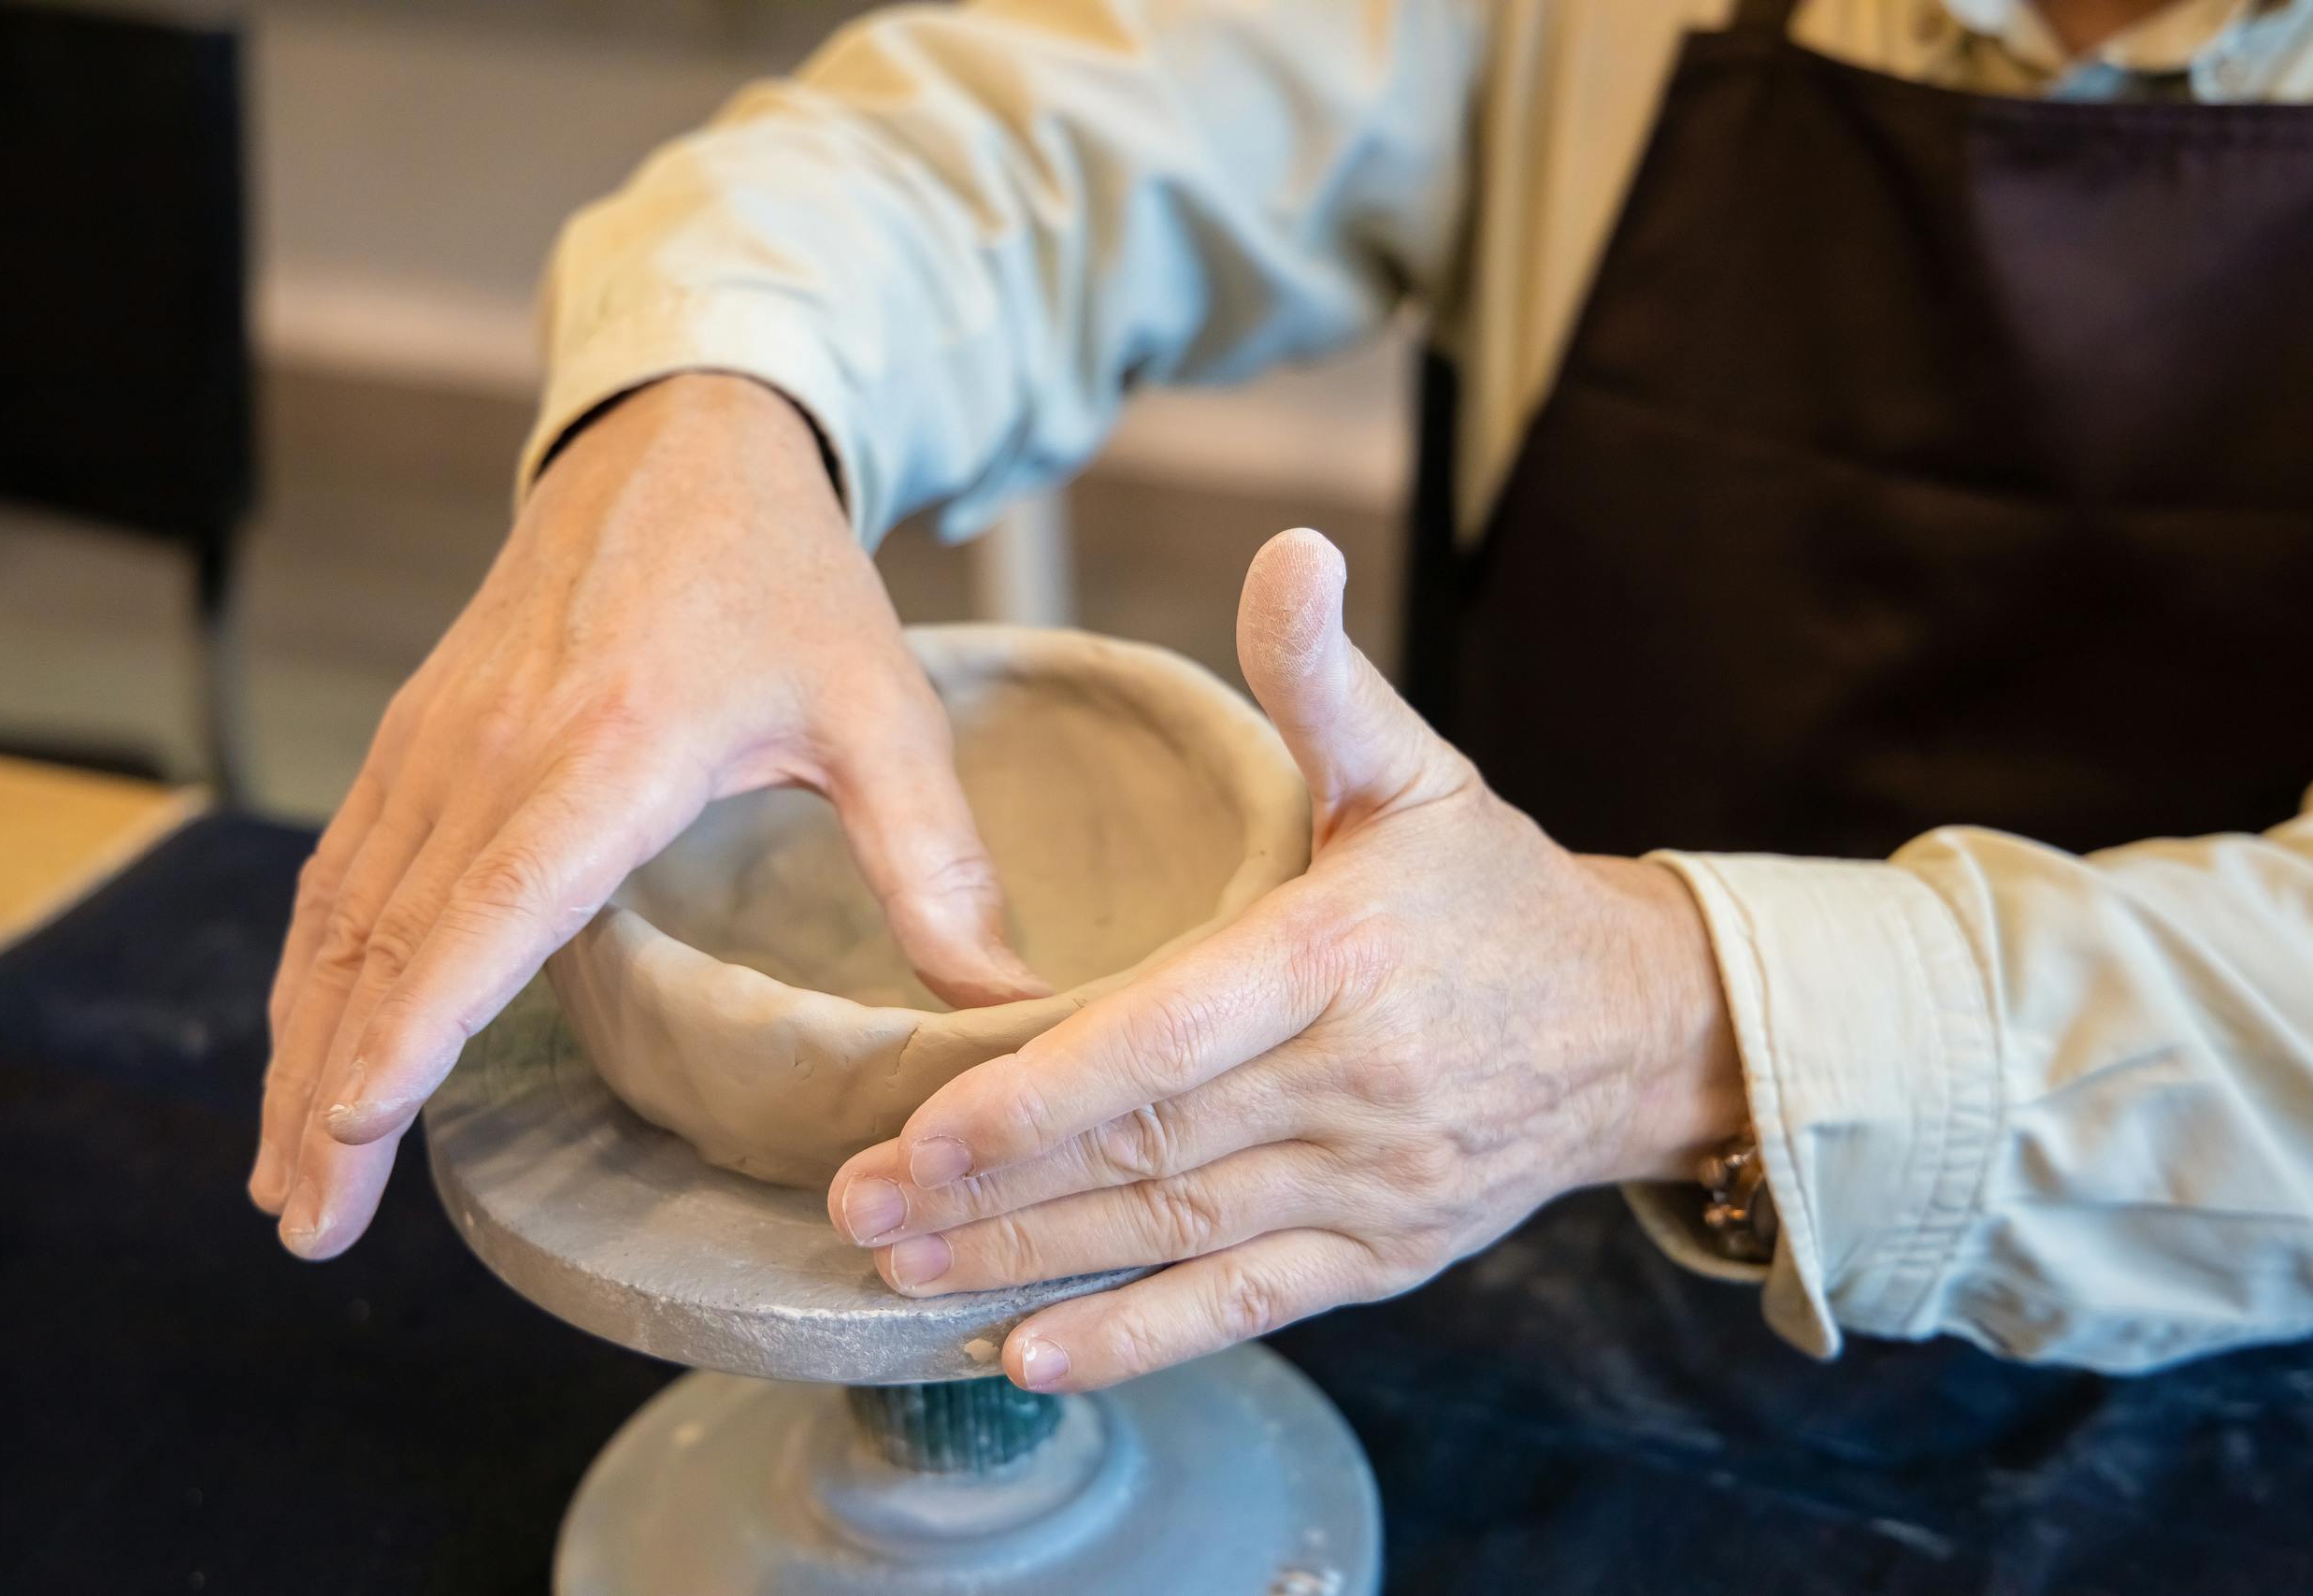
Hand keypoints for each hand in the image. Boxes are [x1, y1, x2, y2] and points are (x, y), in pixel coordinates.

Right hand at [252, 374, 1047, 1258]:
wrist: (683, 439)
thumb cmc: (786, 577)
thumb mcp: (883, 710)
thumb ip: (937, 864)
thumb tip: (1008, 1008)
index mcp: (612, 746)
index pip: (488, 905)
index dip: (414, 1022)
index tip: (351, 1125)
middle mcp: (498, 745)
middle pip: (387, 938)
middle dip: (328, 1091)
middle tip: (304, 1224)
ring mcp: (440, 735)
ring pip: (342, 912)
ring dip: (300, 1045)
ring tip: (284, 1179)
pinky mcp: (419, 732)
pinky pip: (342, 866)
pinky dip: (314, 969)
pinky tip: (305, 1045)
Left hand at [827, 528, 1743, 1390]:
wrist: (1634, 1027)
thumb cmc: (1490, 891)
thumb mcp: (1414, 768)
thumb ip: (1322, 677)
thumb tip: (1290, 549)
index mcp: (1341, 957)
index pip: (1175, 1037)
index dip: (1043, 1092)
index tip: (920, 1129)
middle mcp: (1356, 1086)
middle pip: (1150, 1150)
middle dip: (991, 1189)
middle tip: (851, 1208)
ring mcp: (1371, 1185)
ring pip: (1177, 1234)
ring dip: (1031, 1262)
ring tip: (899, 1272)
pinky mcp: (1381, 1255)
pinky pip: (1248, 1306)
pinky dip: (1137, 1337)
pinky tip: (1030, 1355)